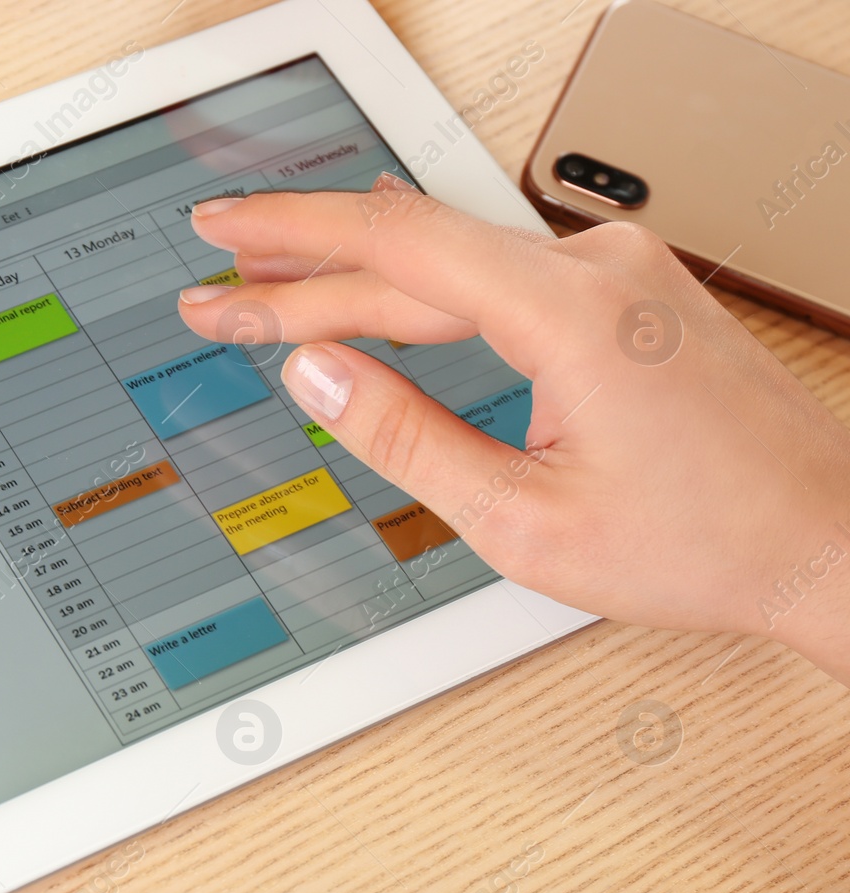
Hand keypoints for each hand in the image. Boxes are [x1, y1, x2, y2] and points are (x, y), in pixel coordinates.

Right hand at [177, 176, 849, 683]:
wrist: (829, 539)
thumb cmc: (704, 543)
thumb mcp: (521, 520)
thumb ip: (402, 437)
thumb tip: (317, 374)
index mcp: (570, 314)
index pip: (390, 246)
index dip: (286, 241)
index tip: (218, 239)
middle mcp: (598, 268)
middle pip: (412, 251)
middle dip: (299, 271)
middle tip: (214, 288)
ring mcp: (618, 272)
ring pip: (452, 259)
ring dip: (356, 275)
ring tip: (266, 284)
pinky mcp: (626, 292)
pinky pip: (498, 271)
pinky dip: (423, 285)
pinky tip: (377, 284)